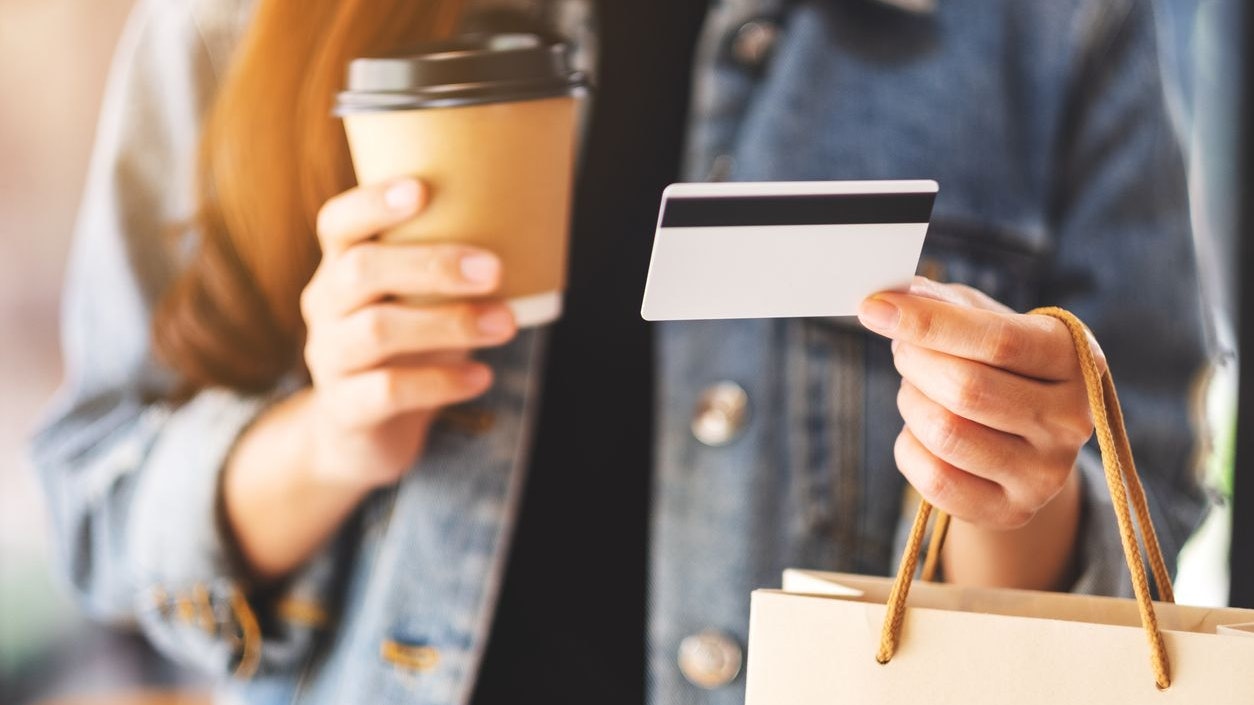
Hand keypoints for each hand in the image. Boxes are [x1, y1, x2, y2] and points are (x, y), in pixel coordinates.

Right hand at [298, 178, 517, 489]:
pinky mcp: (345, 409)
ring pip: (378, 329)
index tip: (422, 189)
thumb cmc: (405, 348)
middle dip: (432, 264)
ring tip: (506, 324)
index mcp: (339, 267)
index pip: (338, 222)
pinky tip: (480, 377)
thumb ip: (447, 271)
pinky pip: (389, 390)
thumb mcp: (416, 303)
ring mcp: (329, 358)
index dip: (373, 203)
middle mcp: (324, 306)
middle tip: (494, 270)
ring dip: (450, 324)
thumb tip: (530, 231)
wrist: (358, 434)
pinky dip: (442, 382)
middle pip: (361, 269)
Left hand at [857, 277, 1101, 530]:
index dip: (928, 323)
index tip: (873, 308)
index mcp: (1075, 358)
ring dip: (911, 402)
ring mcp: (1046, 473)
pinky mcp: (1012, 511)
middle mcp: (1072, 420)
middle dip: (915, 362)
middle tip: (901, 349)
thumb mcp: (986, 320)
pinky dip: (909, 446)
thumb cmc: (1000, 363)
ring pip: (946, 433)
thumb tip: (894, 294)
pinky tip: (920, 431)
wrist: (1025, 438)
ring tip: (917, 388)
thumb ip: (944, 303)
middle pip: (968, 389)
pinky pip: (934, 479)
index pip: (999, 340)